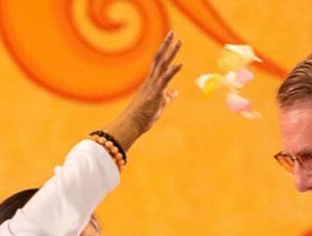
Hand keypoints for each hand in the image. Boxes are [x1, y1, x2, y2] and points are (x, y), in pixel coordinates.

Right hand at [104, 32, 182, 151]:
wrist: (131, 125)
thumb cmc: (143, 117)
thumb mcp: (159, 104)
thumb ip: (167, 97)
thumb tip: (175, 92)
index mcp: (152, 83)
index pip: (159, 63)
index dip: (165, 51)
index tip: (171, 40)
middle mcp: (151, 81)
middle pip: (160, 59)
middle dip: (167, 45)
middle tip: (174, 33)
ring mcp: (152, 86)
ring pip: (163, 65)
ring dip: (171, 52)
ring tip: (179, 41)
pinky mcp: (155, 94)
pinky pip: (165, 80)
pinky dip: (173, 71)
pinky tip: (180, 63)